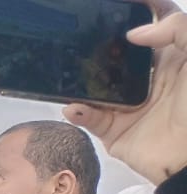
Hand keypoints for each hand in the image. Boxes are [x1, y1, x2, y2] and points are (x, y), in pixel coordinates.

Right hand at [65, 1, 186, 185]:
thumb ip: (179, 31)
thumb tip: (135, 33)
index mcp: (173, 57)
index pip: (157, 21)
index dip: (141, 6)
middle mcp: (148, 77)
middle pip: (117, 52)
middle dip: (100, 41)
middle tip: (83, 32)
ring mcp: (129, 103)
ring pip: (97, 85)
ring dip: (82, 79)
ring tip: (70, 70)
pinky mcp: (115, 130)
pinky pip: (89, 118)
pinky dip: (79, 112)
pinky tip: (75, 105)